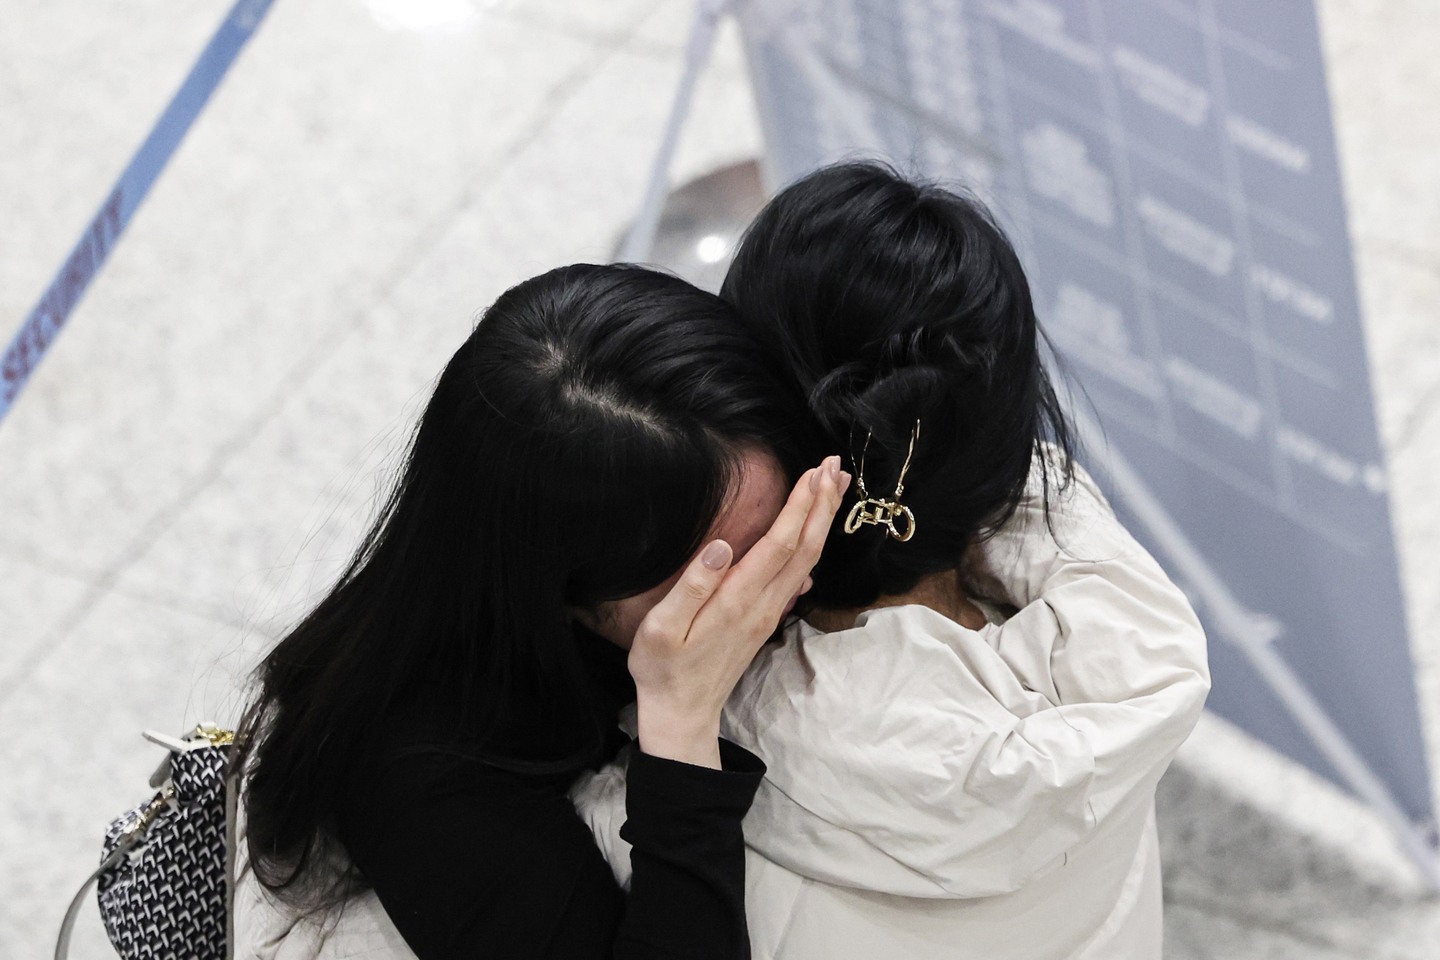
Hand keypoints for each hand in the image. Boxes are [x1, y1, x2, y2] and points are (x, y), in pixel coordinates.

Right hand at [628, 456, 849, 767]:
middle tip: (836, 466)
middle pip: (805, 547)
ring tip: (832, 489)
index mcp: (737, 600)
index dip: (800, 506)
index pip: (780, 544)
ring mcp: (767, 614)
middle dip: (822, 504)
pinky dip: (811, 547)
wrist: (681, 715)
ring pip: (806, 560)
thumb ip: (692, 586)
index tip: (815, 472)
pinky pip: (797, 576)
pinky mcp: (764, 620)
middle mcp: (761, 605)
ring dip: (822, 522)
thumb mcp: (662, 629)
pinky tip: (813, 537)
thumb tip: (721, 546)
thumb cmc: (664, 670)